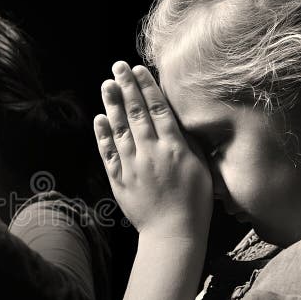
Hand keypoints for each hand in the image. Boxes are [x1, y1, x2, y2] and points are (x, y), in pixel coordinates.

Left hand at [93, 62, 211, 238]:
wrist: (173, 232)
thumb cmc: (194, 201)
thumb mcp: (200, 167)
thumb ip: (187, 142)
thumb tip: (177, 118)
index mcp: (174, 147)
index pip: (158, 109)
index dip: (147, 87)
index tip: (138, 69)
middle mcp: (151, 152)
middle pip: (136, 113)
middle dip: (126, 87)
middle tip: (117, 67)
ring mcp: (133, 166)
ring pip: (120, 129)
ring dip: (112, 105)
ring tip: (106, 85)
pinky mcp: (119, 180)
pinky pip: (108, 154)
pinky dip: (103, 135)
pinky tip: (99, 118)